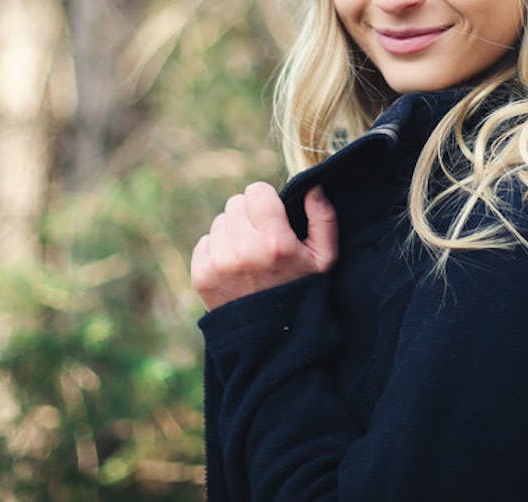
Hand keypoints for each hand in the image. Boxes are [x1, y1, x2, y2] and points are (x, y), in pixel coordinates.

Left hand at [190, 182, 338, 310]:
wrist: (273, 341)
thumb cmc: (303, 293)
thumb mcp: (325, 259)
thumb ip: (323, 218)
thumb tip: (313, 186)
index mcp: (275, 242)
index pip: (256, 190)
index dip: (267, 202)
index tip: (274, 218)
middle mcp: (243, 250)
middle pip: (236, 203)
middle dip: (250, 216)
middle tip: (262, 239)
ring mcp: (219, 264)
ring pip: (220, 222)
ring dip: (234, 232)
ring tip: (250, 256)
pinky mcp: (201, 276)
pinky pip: (205, 241)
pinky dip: (218, 250)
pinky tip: (235, 268)